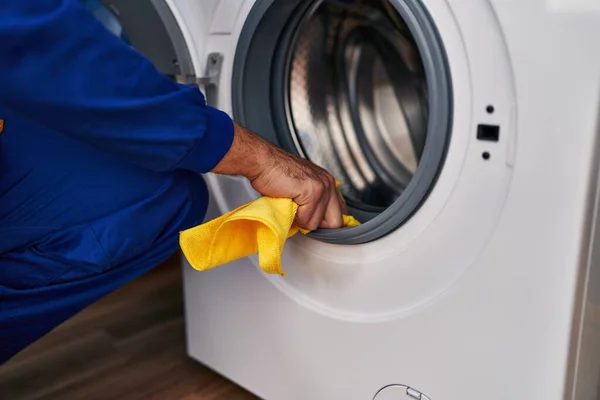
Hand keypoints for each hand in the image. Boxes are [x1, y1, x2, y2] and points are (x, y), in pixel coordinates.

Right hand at [211, 122, 346, 229]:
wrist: (262, 162)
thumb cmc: (275, 173)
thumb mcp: (300, 186)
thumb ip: (313, 201)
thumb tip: (316, 221)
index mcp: (328, 182)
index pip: (341, 212)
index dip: (326, 222)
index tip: (313, 222)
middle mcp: (329, 183)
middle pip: (335, 222)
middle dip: (316, 224)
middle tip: (300, 216)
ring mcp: (322, 187)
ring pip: (316, 223)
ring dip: (300, 219)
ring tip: (290, 204)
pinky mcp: (312, 192)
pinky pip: (305, 219)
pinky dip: (293, 217)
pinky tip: (287, 201)